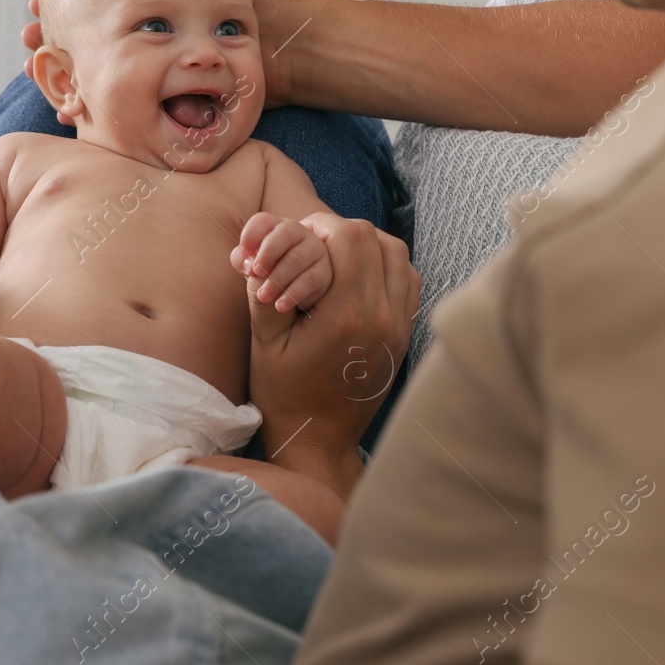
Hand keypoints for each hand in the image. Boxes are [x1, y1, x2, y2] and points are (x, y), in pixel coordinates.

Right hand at [21, 0, 304, 109]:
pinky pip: (128, 105)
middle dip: (56, 41)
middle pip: (90, 37)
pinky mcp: (174, 98)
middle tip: (33, 43)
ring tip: (45, 78)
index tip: (37, 1)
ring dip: (69, 78)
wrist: (290, 41)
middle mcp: (152, 33)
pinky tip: (74, 109)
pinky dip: (99, 106)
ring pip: (101, 73)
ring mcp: (161, 68)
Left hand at [233, 212, 333, 313]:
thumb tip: (248, 262)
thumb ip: (242, 260)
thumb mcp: (249, 269)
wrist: (287, 310)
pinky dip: (292, 294)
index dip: (252, 233)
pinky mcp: (325, 271)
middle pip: (285, 232)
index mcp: (275, 228)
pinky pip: (309, 280)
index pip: (264, 221)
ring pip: (297, 258)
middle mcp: (298, 234)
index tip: (244, 250)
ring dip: (277, 279)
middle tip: (255, 272)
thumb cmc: (266, 279)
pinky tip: (280, 306)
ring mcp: (315, 250)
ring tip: (263, 296)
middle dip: (268, 252)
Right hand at [240, 215, 419, 498]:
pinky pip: (408, 281)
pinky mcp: (405, 334)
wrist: (319, 439)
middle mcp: (382, 316)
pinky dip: (387, 266)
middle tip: (315, 242)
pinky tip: (358, 277)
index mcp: (346, 315)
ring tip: (336, 255)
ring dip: (368, 245)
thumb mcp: (264, 341)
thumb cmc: (285, 393)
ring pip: (399, 256)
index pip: (351, 238)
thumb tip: (256, 247)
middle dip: (343, 231)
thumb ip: (262, 289)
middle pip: (378, 240)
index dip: (322, 224)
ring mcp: (399, 326)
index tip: (299, 234)